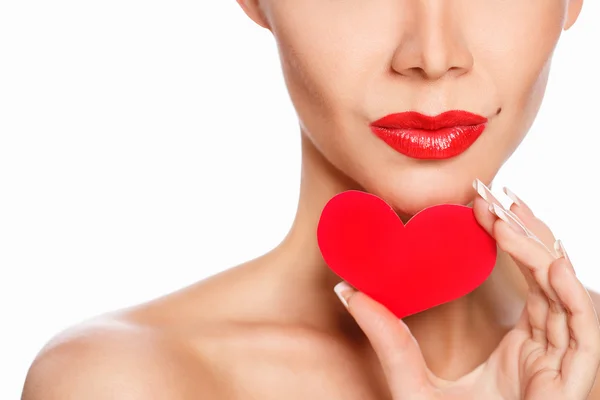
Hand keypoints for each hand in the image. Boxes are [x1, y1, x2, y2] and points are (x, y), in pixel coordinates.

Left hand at [333, 180, 599, 398]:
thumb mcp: (410, 380)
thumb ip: (385, 337)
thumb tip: (347, 290)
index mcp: (519, 347)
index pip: (526, 279)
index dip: (507, 239)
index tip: (477, 203)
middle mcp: (546, 349)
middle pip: (548, 276)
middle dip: (525, 231)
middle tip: (493, 194)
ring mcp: (562, 364)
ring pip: (565, 292)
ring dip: (541, 248)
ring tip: (507, 212)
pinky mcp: (572, 382)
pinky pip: (583, 328)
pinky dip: (568, 290)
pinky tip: (543, 256)